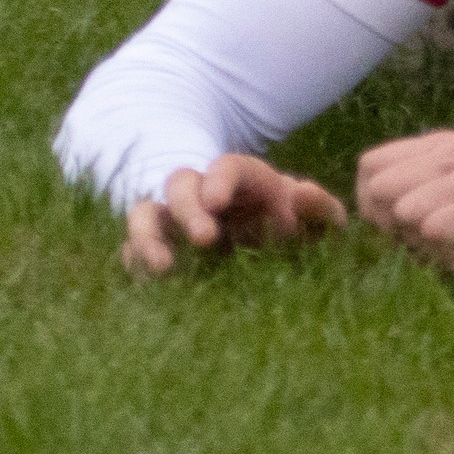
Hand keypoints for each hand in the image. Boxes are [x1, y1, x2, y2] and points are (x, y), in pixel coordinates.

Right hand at [122, 154, 346, 277]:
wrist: (271, 244)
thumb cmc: (294, 225)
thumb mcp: (315, 219)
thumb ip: (320, 208)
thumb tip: (300, 194)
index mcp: (243, 180)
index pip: (226, 167)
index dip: (219, 180)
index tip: (217, 202)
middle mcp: (203, 194)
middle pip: (181, 183)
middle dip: (187, 208)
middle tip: (205, 239)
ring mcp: (176, 221)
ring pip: (146, 213)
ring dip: (148, 236)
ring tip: (163, 268)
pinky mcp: (160, 252)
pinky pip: (133, 251)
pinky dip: (135, 264)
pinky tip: (149, 285)